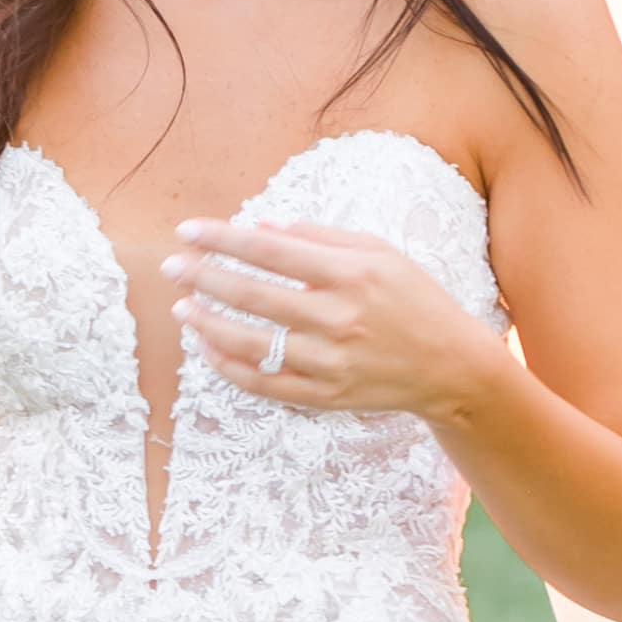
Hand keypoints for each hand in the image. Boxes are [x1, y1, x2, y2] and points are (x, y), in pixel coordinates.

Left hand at [166, 215, 506, 433]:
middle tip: (171, 267)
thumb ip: (321, 237)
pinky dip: (228, 367)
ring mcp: (329, 362)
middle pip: (252, 296)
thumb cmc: (413, 298)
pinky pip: (263, 384)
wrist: (451, 366)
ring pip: (250, 344)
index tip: (188, 230)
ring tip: (182, 308)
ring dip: (207, 325)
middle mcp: (337, 318)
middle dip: (203, 278)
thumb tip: (261, 225)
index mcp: (350, 274)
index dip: (223, 239)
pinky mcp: (324, 396)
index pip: (270, 251)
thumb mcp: (380, 252)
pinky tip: (207, 348)